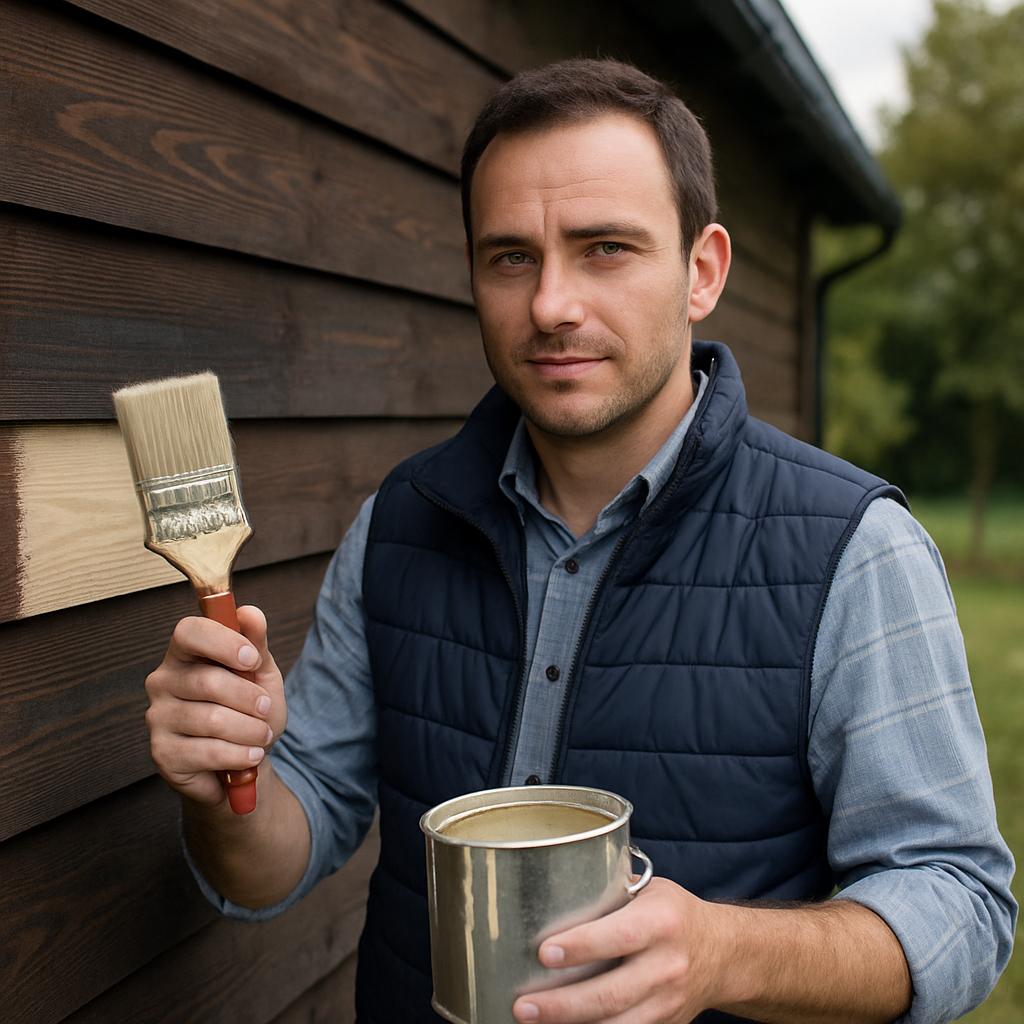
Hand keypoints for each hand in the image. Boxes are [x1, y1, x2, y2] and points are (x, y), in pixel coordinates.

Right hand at [144, 605, 286, 806]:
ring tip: (261, 736)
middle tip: (266, 709)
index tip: (252, 660)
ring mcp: (158, 717)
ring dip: (249, 730)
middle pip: (207, 681)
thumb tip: (250, 612)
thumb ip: (256, 643)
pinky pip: (207, 752)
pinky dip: (239, 755)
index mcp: (185, 653)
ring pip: (211, 719)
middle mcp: (163, 681)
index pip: (189, 632)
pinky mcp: (162, 753)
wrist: (243, 760)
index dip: (222, 642)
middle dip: (248, 697)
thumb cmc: (249, 710)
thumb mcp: (260, 674)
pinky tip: (250, 755)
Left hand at [512, 877, 722, 1023]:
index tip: (544, 953)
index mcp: (661, 922)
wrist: (724, 954)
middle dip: (562, 1005)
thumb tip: (551, 889)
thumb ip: (609, 895)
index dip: (581, 946)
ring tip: (532, 1020)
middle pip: (610, 994)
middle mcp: (666, 965)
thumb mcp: (650, 892)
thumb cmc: (674, 914)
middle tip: (523, 1005)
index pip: (619, 937)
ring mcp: (666, 1003)